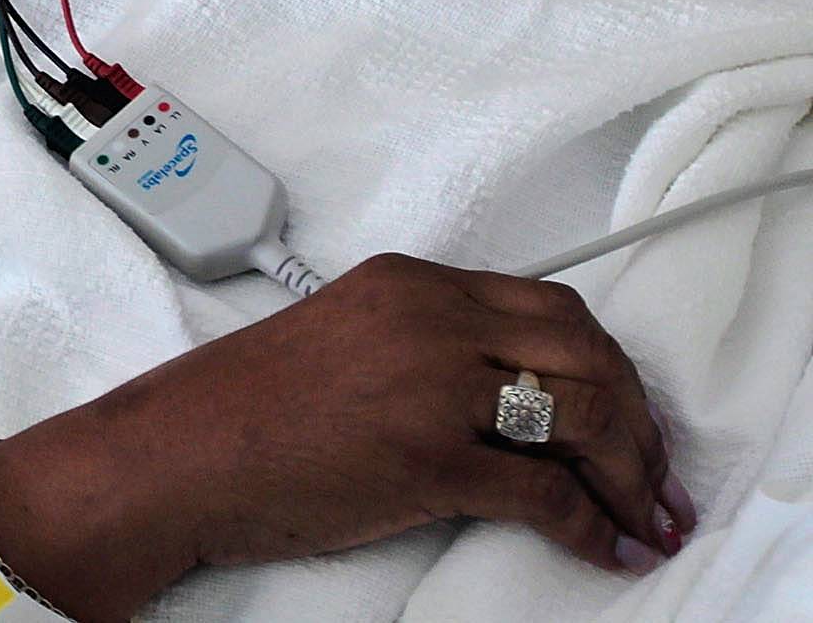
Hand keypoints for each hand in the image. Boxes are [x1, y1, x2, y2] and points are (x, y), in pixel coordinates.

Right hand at [0, 252, 694, 610]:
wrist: (174, 455)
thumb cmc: (240, 409)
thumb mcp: (341, 339)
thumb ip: (419, 343)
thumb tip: (499, 394)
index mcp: (406, 282)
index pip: (549, 307)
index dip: (608, 366)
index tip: (628, 413)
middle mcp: (427, 318)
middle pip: (584, 352)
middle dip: (639, 420)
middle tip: (653, 474)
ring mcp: (429, 387)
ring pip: (581, 415)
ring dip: (631, 475)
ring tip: (645, 516)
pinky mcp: (426, 459)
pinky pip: (544, 490)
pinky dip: (591, 526)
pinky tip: (602, 546)